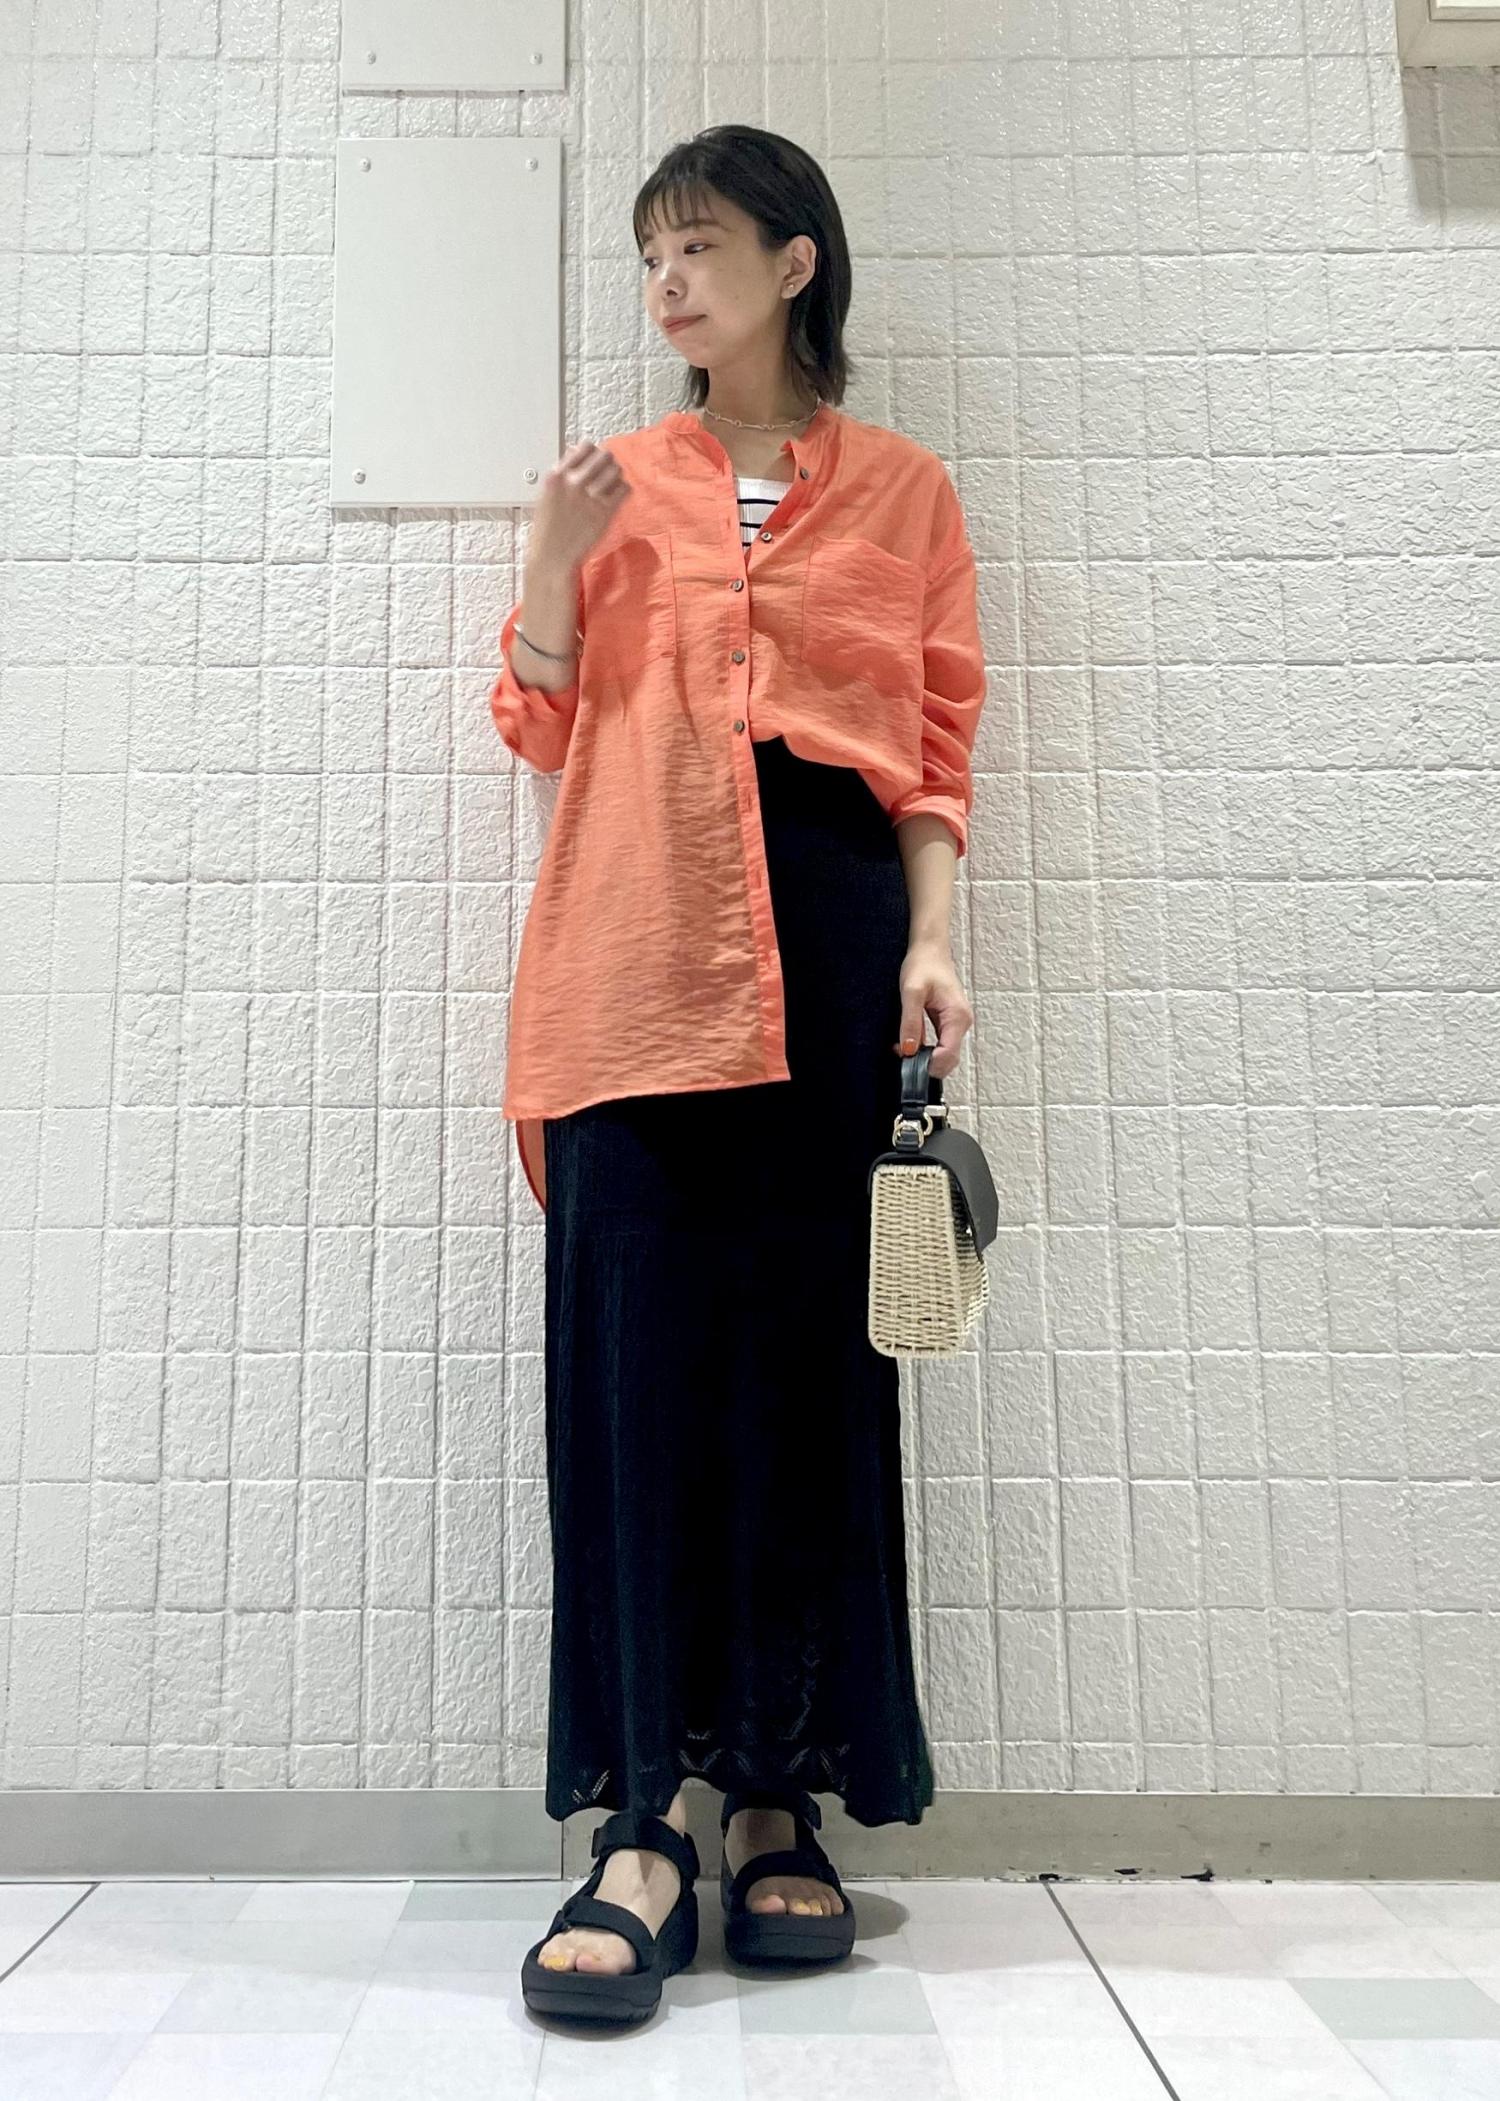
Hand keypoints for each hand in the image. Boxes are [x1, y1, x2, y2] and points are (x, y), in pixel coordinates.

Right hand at [531, 439, 632, 572]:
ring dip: (616, 475)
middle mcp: (573, 483)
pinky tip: (616, 497)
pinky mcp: (605, 512)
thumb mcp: (547, 495)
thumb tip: (577, 455)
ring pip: (616, 470)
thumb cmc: (547, 530)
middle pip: (604, 456)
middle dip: (607, 463)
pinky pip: (624, 489)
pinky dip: (623, 491)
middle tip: (606, 472)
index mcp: (556, 476)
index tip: (593, 459)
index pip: (584, 447)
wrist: (552, 557)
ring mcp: (590, 497)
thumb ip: (562, 475)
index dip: (592, 452)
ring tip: (612, 485)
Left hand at [893, 940, 973, 1082]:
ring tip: (903, 1049)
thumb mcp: (911, 992)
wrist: (930, 949)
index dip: (928, 1064)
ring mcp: (957, 1023)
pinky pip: (941, 1044)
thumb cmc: (923, 965)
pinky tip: (910, 1043)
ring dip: (926, 1058)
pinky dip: (927, 1049)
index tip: (907, 1062)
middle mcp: (962, 1022)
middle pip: (949, 1059)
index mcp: (957, 1016)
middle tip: (901, 1057)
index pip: (948, 1054)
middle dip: (926, 1064)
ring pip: (945, 1054)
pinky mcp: (950, 1022)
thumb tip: (909, 1050)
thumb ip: (911, 1022)